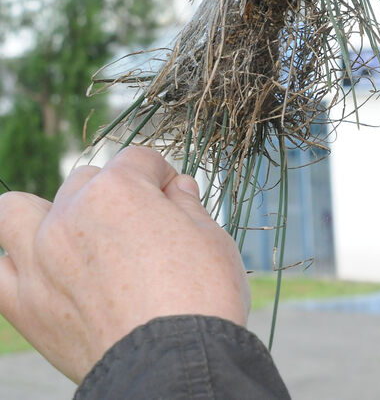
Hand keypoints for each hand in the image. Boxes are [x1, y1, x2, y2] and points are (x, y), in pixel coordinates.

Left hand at [0, 147, 250, 383]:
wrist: (174, 365)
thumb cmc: (202, 297)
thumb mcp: (212, 238)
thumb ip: (188, 206)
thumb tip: (177, 188)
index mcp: (118, 190)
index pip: (138, 161)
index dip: (162, 177)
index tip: (176, 199)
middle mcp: (70, 214)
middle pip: (84, 182)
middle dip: (112, 195)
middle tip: (138, 228)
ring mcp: (38, 258)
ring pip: (15, 211)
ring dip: (39, 215)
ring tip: (68, 236)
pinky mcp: (23, 304)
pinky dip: (11, 268)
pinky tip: (38, 273)